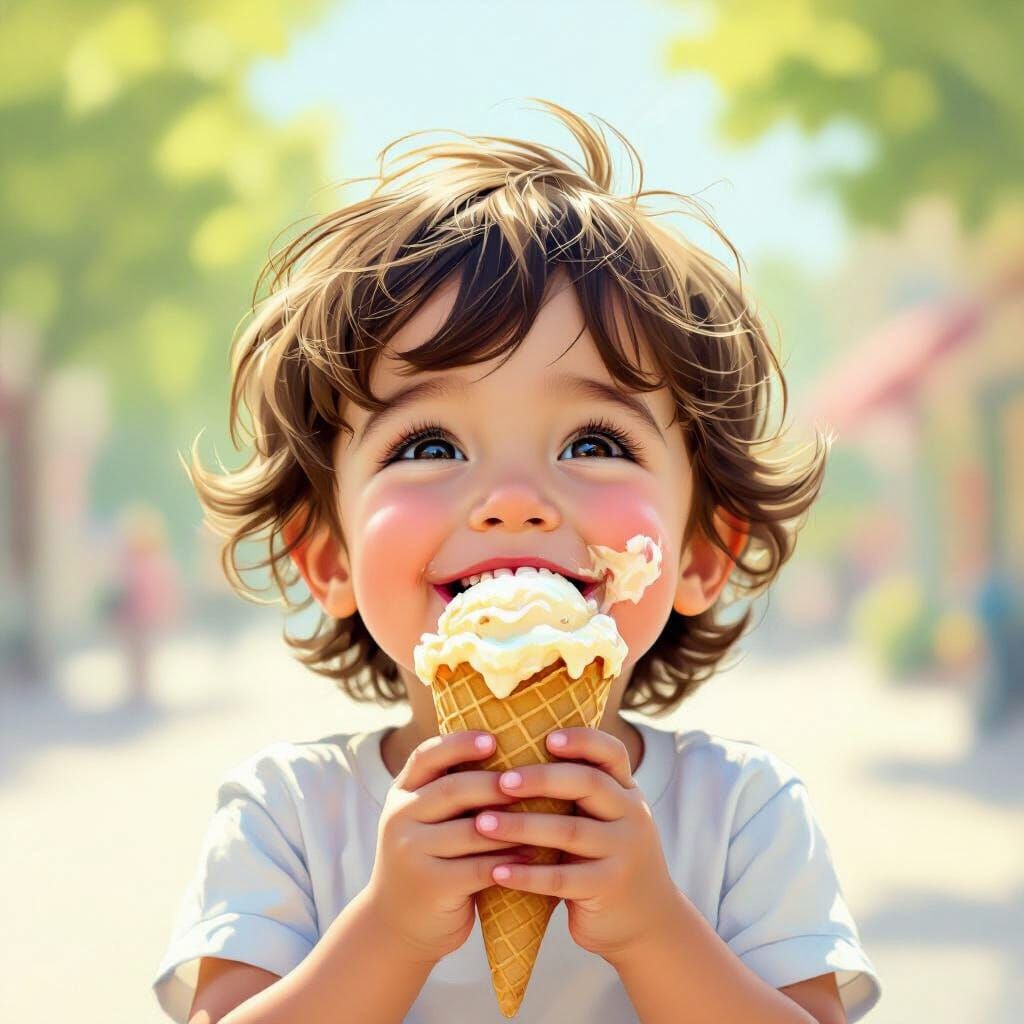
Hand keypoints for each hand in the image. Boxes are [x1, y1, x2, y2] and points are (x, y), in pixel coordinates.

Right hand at [364, 731, 534, 964]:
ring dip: (512, 824)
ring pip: (471, 830)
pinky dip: (510, 860)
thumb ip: (449, 791)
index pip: (427, 756)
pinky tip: (534, 855)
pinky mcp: (430, 886)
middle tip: (532, 778)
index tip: (493, 739)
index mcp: (401, 794)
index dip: (460, 743)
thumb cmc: (428, 860)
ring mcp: (410, 853)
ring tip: (546, 815)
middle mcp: (399, 818)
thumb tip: (506, 751)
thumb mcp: (425, 819)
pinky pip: (479, 867)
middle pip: (453, 790)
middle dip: (495, 783)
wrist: (396, 925)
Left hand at [473, 727, 682, 963]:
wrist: (648, 921)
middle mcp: (632, 816)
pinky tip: (497, 872)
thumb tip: (516, 754)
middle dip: (541, 779)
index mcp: (627, 791)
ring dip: (522, 826)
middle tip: (501, 781)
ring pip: (570, 831)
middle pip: (588, 784)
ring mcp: (624, 852)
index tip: (547, 737)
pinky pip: (562, 879)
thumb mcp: (606, 819)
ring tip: (482, 823)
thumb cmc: (607, 858)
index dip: (581, 740)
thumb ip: (580, 793)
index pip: (611, 753)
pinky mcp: (609, 888)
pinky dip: (527, 875)